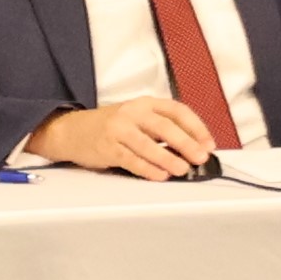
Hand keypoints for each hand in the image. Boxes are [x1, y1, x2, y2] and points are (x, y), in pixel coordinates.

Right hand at [29, 97, 221, 178]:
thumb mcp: (137, 118)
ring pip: (148, 145)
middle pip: (164, 127)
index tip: (209, 143)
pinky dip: (147, 169)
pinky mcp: (107, 147)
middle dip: (186, 143)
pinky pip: (131, 160)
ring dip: (168, 158)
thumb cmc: (111, 126)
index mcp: (145, 103)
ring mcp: (118, 129)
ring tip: (183, 169)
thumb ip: (162, 129)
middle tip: (201, 157)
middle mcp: (132, 113)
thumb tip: (193, 148)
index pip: (177, 111)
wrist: (71, 130)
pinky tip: (160, 175)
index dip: (196, 127)